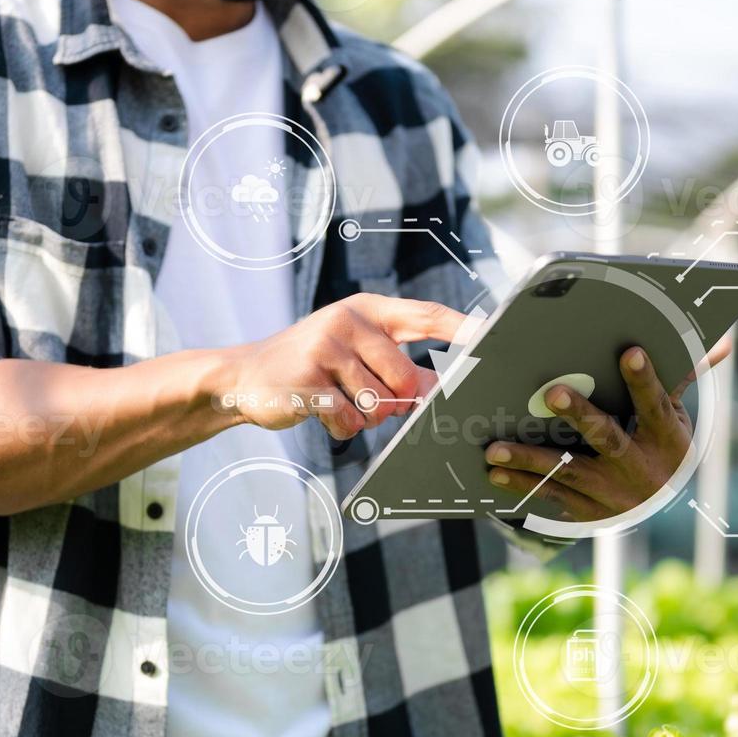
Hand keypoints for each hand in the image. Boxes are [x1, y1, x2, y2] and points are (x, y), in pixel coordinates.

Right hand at [215, 293, 464, 439]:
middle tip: (362, 396)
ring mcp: (325, 348)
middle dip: (392, 401)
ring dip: (363, 415)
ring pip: (378, 404)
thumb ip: (398, 367)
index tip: (492, 334)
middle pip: (405, 378)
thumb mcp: (355, 357)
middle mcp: (348, 321)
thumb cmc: (312, 368)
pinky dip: (341, 426)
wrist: (245, 376)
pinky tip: (320, 410)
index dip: (462, 327)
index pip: (426, 315)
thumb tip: (441, 386)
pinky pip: (349, 419)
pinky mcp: (307, 381)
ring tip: (336, 399)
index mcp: (367, 310)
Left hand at [483, 338, 732, 520]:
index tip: (630, 350)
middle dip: (580, 414)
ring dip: (530, 460)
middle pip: (608, 438)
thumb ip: (685, 377)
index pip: (656, 405)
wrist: (657, 506)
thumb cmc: (661, 444)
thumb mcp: (677, 415)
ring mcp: (611, 493)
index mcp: (666, 439)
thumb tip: (723, 341)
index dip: (645, 380)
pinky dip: (521, 484)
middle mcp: (639, 468)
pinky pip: (551, 495)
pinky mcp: (587, 510)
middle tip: (552, 391)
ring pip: (569, 472)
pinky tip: (494, 471)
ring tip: (495, 448)